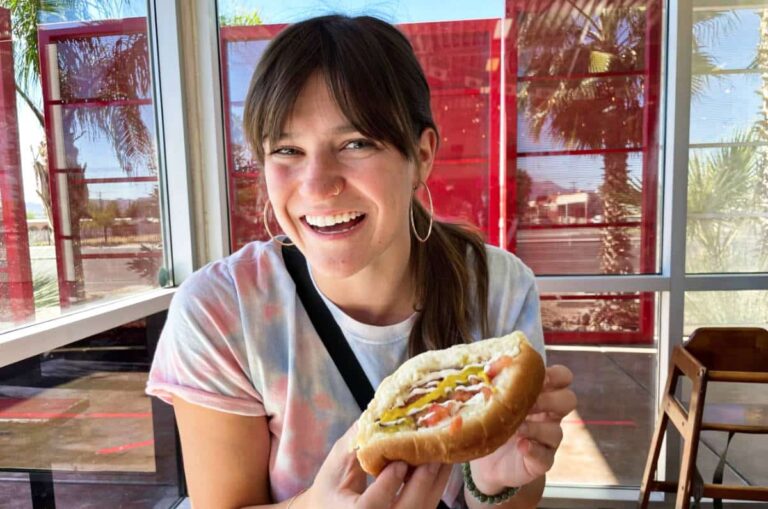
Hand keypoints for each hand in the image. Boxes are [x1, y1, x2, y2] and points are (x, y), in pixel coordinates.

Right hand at [302, 421, 452, 508]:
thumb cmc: (332, 492)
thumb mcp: (334, 468)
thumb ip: (353, 445)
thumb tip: (373, 415)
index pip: (371, 506)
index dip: (388, 485)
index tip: (400, 463)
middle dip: (422, 481)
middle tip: (432, 452)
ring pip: (423, 508)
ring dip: (436, 479)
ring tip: (443, 450)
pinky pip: (428, 504)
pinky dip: (436, 483)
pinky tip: (440, 460)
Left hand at [468, 364, 576, 493]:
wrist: (487, 459)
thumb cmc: (493, 421)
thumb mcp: (494, 398)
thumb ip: (497, 381)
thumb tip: (489, 367)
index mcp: (542, 394)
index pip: (563, 378)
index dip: (557, 375)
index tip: (541, 377)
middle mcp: (549, 416)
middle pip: (568, 400)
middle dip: (550, 399)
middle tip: (529, 404)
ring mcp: (547, 440)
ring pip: (557, 431)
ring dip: (537, 427)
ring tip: (517, 427)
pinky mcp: (541, 461)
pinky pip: (545, 456)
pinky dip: (533, 449)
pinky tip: (520, 445)